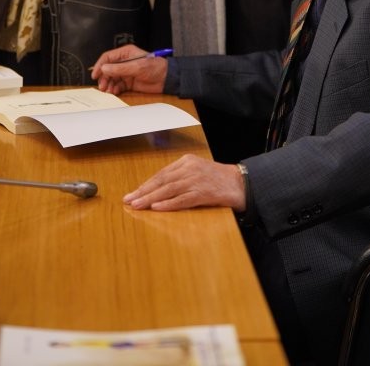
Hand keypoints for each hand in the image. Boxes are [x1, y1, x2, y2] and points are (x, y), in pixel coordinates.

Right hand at [90, 44, 168, 95]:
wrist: (166, 79)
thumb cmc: (155, 67)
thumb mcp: (137, 66)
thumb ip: (120, 68)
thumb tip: (104, 68)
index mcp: (125, 53)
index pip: (108, 57)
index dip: (100, 65)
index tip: (95, 74)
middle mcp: (124, 62)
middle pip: (108, 69)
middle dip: (104, 77)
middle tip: (102, 86)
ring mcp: (126, 73)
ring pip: (112, 78)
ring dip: (108, 84)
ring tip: (108, 90)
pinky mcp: (129, 83)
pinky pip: (118, 86)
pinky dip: (115, 89)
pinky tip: (114, 92)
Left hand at [123, 155, 246, 211]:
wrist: (241, 184)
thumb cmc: (218, 180)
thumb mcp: (198, 172)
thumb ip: (181, 177)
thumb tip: (159, 191)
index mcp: (187, 162)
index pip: (162, 174)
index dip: (146, 184)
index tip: (133, 193)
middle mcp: (190, 168)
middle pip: (162, 181)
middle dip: (143, 191)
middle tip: (129, 200)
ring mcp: (196, 180)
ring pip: (168, 190)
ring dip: (150, 198)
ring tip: (137, 205)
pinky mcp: (203, 192)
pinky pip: (182, 199)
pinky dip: (168, 204)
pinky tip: (156, 207)